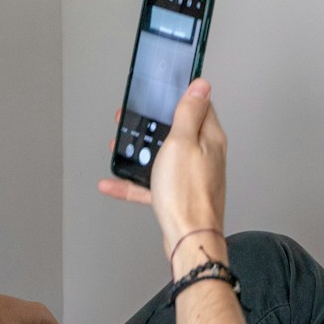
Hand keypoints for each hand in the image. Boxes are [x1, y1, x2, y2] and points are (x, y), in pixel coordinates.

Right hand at [98, 78, 227, 264]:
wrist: (189, 239)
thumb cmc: (187, 194)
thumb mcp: (182, 142)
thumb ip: (189, 112)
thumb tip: (201, 85)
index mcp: (209, 137)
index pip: (198, 105)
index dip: (177, 96)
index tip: (160, 92)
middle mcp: (204, 155)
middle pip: (176, 130)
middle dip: (152, 124)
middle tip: (131, 119)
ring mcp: (192, 175)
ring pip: (163, 156)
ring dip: (141, 152)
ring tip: (120, 147)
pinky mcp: (179, 194)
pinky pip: (153, 183)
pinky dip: (134, 182)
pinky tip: (114, 183)